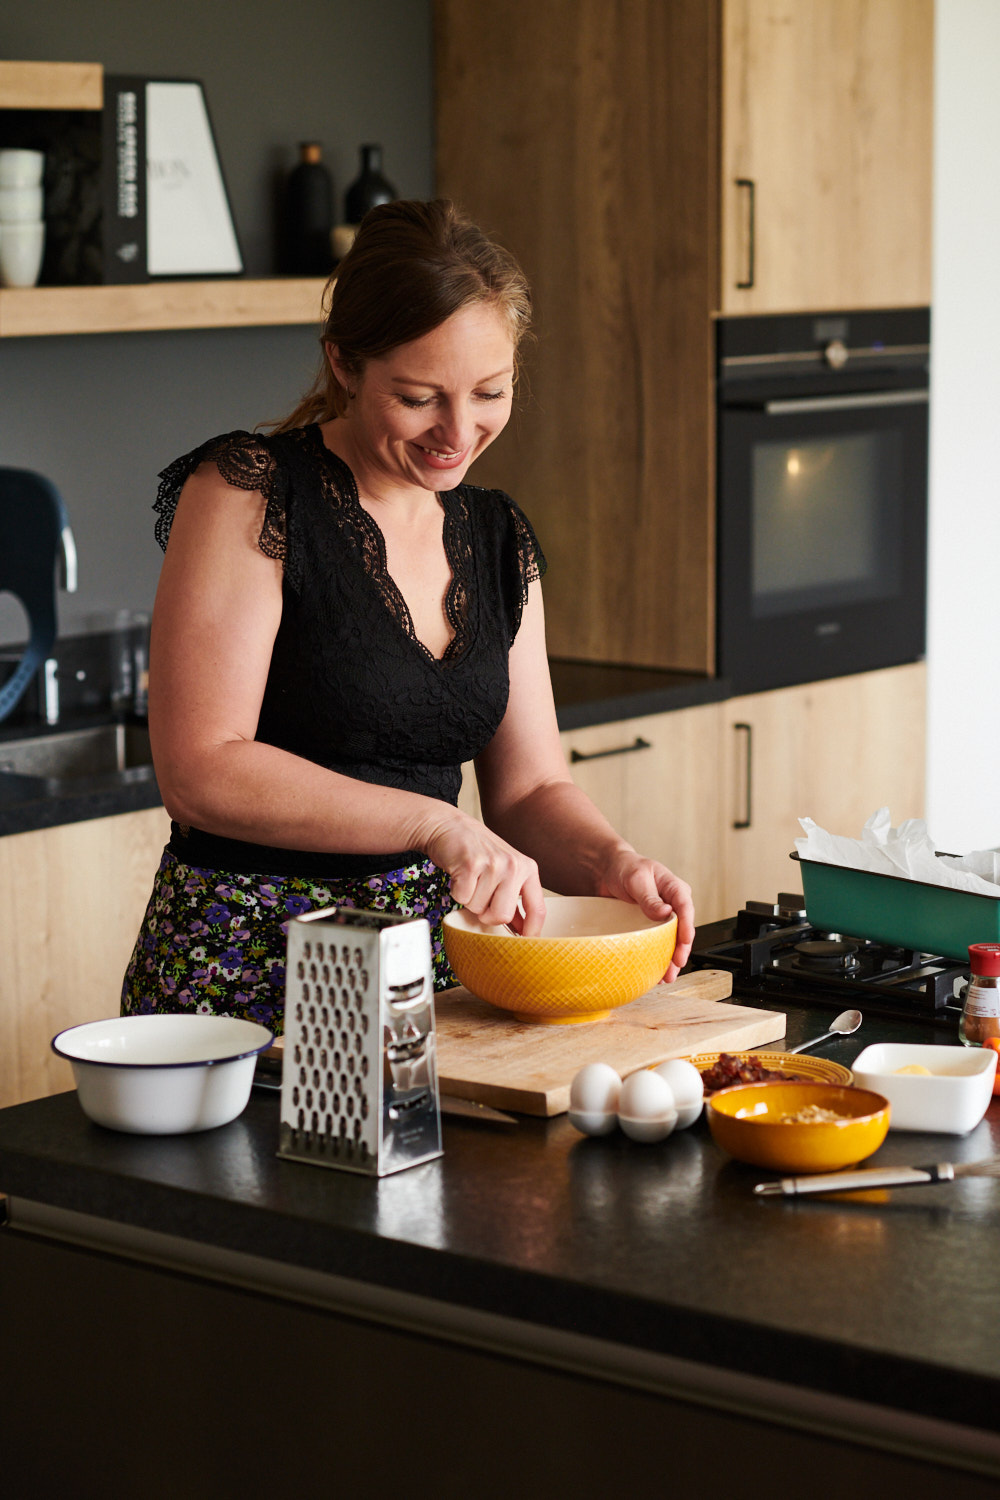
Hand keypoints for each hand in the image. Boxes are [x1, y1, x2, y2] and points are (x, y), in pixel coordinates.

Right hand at [416, 807, 546, 933]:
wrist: (450, 827)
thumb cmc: (477, 852)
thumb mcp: (504, 871)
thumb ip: (514, 899)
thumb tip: (522, 930)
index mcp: (527, 869)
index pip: (538, 909)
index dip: (532, 932)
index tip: (524, 945)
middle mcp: (514, 866)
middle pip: (502, 915)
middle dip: (486, 913)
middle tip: (480, 895)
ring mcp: (493, 864)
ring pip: (479, 908)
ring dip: (469, 899)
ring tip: (470, 879)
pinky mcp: (471, 864)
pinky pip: (462, 897)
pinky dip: (457, 891)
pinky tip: (459, 874)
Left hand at [598, 853, 694, 982]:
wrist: (606, 872)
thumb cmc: (624, 868)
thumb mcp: (636, 878)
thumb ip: (650, 896)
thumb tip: (666, 912)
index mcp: (674, 888)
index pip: (685, 908)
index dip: (687, 926)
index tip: (684, 941)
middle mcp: (672, 904)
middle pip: (682, 929)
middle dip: (681, 949)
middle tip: (676, 964)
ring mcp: (663, 917)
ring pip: (673, 940)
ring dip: (671, 959)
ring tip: (667, 976)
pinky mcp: (651, 927)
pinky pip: (659, 943)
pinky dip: (659, 958)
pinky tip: (657, 971)